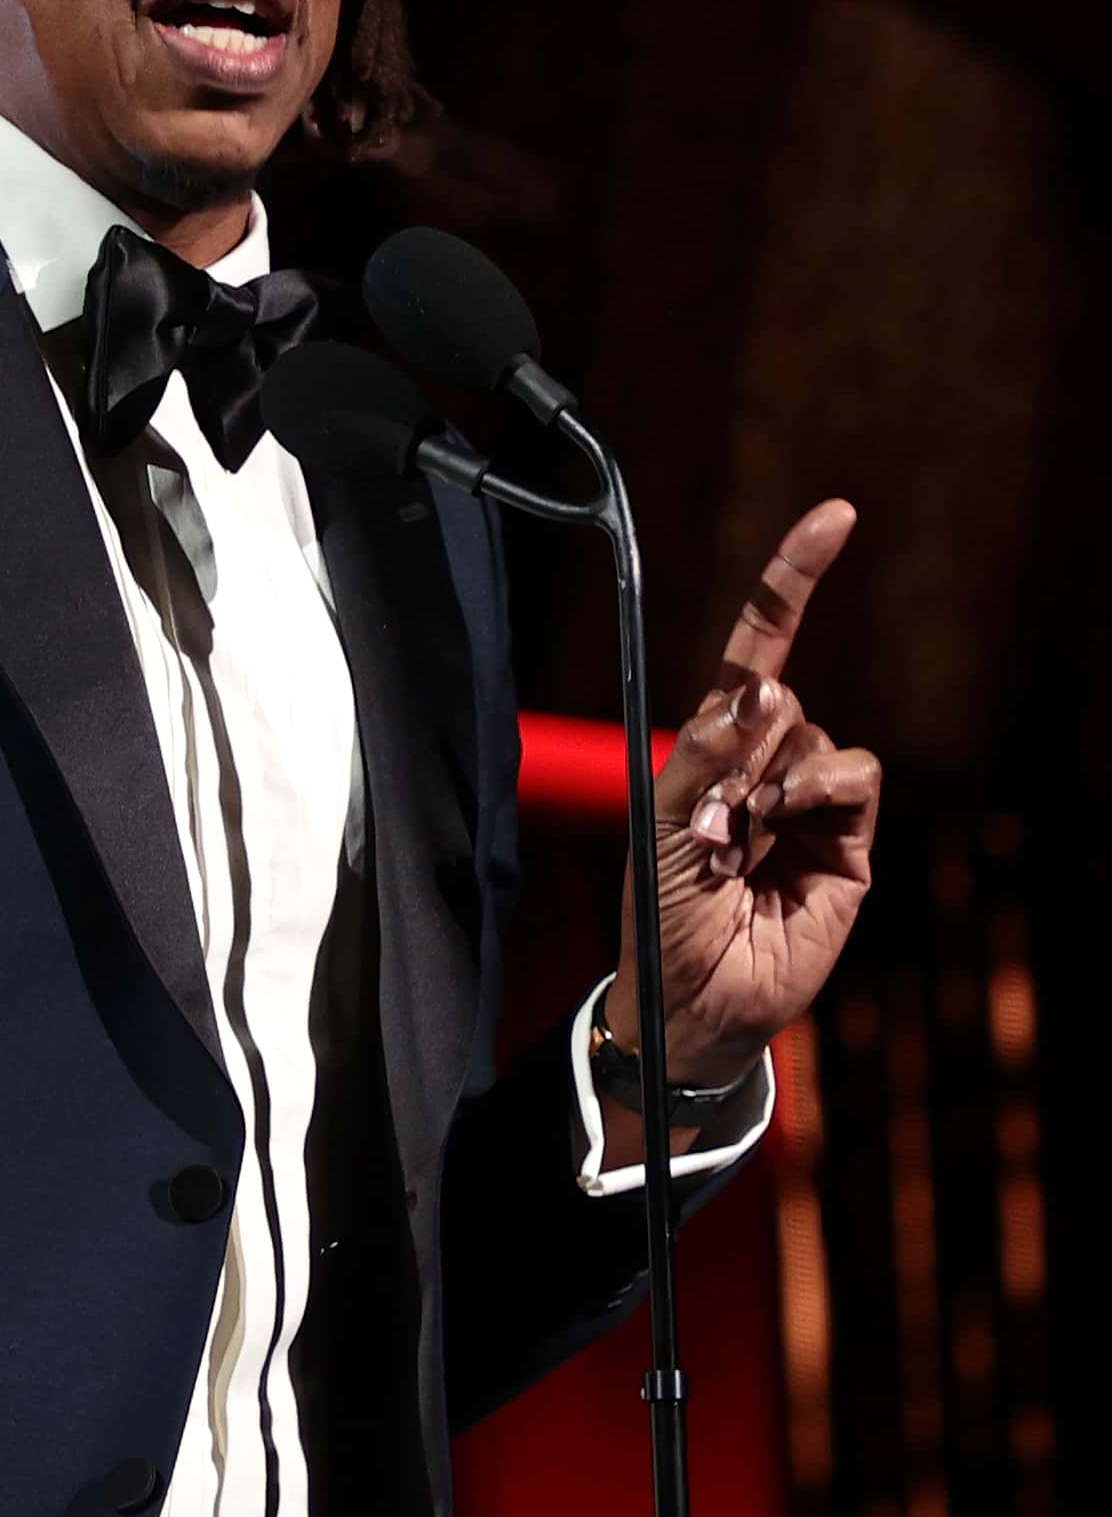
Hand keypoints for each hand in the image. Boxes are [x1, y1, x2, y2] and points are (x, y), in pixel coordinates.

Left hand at [608, 500, 880, 1087]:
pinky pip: (853, 773)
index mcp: (713, 746)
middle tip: (710, 813)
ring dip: (776, 774)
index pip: (758, 648)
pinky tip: (789, 825)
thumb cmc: (663, 913)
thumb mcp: (663, 824)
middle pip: (779, 692)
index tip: (837, 517)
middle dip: (741, 739)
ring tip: (744, 836)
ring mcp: (810, 800)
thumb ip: (706, 753)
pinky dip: (822, 785)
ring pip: (815, 734)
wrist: (694, 998)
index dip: (793, 581)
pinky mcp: (848, 841)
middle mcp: (764, 763)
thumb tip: (764, 690)